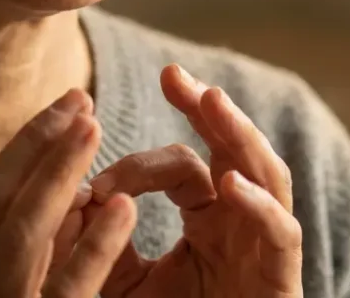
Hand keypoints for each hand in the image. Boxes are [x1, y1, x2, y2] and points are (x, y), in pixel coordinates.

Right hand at [0, 89, 137, 297]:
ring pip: (21, 234)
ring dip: (57, 174)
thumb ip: (9, 255)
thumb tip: (66, 198)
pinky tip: (124, 208)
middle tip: (80, 100)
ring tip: (92, 128)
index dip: (22, 150)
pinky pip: (66, 290)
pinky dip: (94, 248)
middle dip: (36, 146)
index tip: (62, 110)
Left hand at [85, 65, 302, 297]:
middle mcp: (243, 221)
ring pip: (268, 175)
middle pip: (234, 150)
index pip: (182, 165)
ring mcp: (267, 245)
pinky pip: (282, 232)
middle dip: (207, 109)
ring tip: (212, 101)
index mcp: (209, 217)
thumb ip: (97, 241)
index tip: (94, 183)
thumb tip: (65, 193)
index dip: (138, 165)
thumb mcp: (119, 282)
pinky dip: (259, 206)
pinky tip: (231, 185)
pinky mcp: (283, 278)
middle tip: (173, 74)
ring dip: (241, 135)